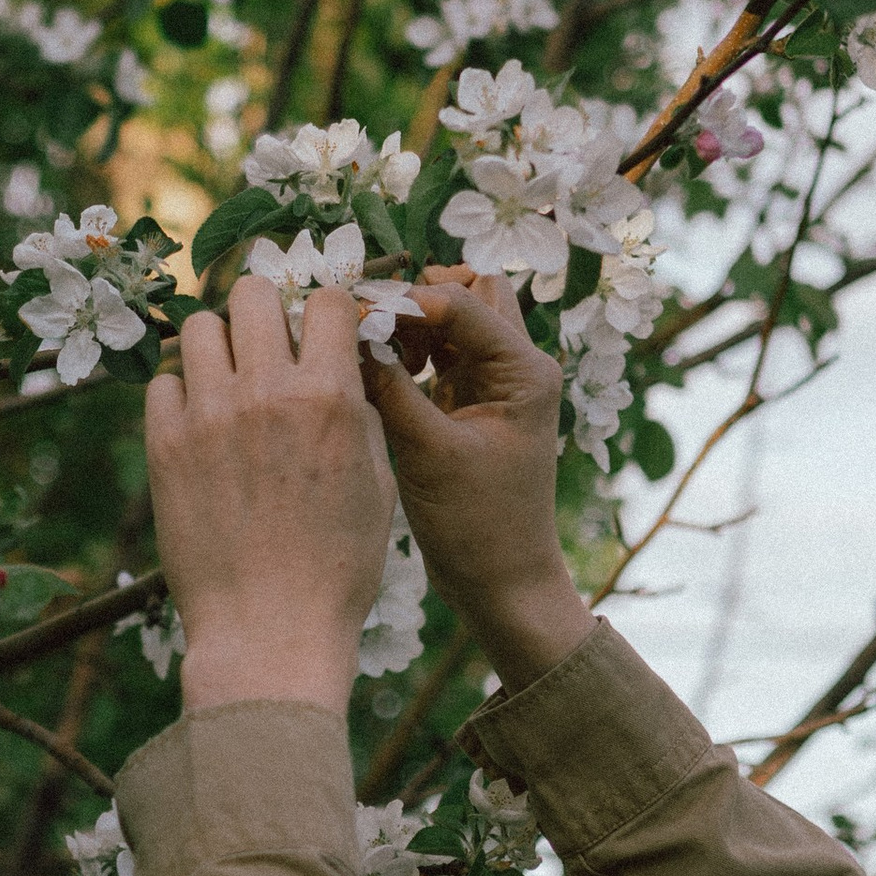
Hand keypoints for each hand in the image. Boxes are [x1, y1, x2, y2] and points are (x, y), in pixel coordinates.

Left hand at [145, 273, 397, 712]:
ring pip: (200, 327)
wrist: (269, 631)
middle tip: (270, 345)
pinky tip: (201, 425)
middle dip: (266, 309)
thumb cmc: (337, 568)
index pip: (328, 300)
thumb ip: (361, 412)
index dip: (329, 311)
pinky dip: (182, 393)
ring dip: (221, 345)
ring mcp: (208, 416)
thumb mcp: (377, 484)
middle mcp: (264, 393)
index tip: (323, 331)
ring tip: (231, 382)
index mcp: (329, 398)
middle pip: (253, 293)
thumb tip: (346, 365)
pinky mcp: (164, 446)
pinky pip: (164, 382)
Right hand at [368, 270, 593, 692]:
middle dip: (420, 300)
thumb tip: (351, 333)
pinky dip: (410, 352)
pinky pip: (441, 354)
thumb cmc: (476, 525)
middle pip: (472, 294)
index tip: (356, 315)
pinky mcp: (471, 404)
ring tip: (371, 351)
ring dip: (413, 325)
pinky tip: (379, 373)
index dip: (407, 301)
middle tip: (371, 327)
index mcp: (524, 372)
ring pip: (454, 322)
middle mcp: (518, 368)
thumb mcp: (428, 452)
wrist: (500, 581)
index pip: (464, 303)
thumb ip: (391, 387)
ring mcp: (495, 385)